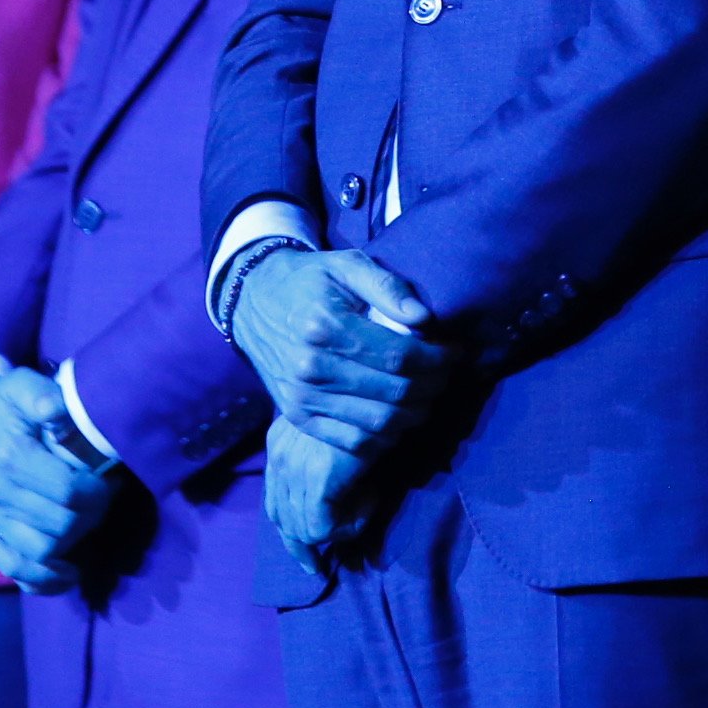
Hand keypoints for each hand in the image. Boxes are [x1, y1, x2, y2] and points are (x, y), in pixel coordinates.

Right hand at [0, 365, 116, 593]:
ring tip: (87, 523)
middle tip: (104, 499)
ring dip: (75, 544)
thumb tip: (59, 409)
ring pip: (42, 552)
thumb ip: (41, 394)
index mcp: (10, 457)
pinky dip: (44, 581)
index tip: (110, 480)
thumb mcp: (19, 386)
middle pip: (61, 524)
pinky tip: (68, 574)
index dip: (98, 491)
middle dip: (93, 515)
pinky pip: (14, 570)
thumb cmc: (0, 405)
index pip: (68, 491)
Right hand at [225, 247, 443, 457]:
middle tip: (449, 375)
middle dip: (433, 387)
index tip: (455, 353)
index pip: (399, 356)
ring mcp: (302, 398)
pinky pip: (353, 442)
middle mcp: (311, 368)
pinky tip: (402, 419)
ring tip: (431, 396)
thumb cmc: (309, 280)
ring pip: (379, 423)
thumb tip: (425, 318)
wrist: (252, 301)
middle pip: (393, 392)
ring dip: (415, 414)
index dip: (436, 358)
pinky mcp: (298, 417)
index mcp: (326, 326)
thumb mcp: (346, 264)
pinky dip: (386, 438)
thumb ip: (387, 286)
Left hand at [262, 415, 373, 567]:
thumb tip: (334, 509)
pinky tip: (370, 505)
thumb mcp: (338, 435)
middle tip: (317, 568)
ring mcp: (294, 467)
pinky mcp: (316, 478)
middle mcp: (279, 455)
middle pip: (280, 520)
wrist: (385, 387)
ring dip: (337, 531)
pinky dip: (348, 528)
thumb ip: (325, 464)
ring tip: (367, 510)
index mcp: (279, 442)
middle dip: (300, 548)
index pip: (273, 502)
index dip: (290, 531)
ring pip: (303, 529)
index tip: (307, 553)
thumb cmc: (370, 408)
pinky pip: (323, 528)